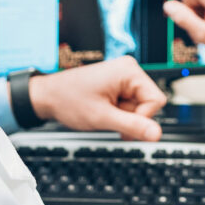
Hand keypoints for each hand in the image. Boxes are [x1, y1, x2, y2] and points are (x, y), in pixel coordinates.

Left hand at [28, 57, 165, 140]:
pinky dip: (118, 113)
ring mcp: (124, 77)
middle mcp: (129, 70)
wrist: (48, 96)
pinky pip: (129, 104)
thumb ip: (132, 126)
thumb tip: (157, 134)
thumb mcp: (103, 118)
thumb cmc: (69, 100)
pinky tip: (104, 111)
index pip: (156, 100)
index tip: (122, 125)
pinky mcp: (118, 84)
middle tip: (109, 119)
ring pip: (138, 106)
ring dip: (123, 116)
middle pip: (148, 103)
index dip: (142, 118)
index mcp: (129, 71)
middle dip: (131, 117)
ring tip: (103, 113)